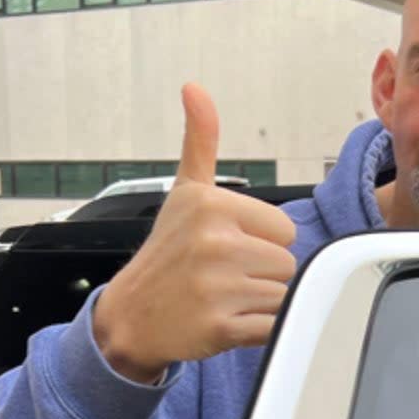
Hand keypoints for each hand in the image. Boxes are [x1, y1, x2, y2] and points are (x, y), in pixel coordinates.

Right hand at [93, 83, 296, 383]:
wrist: (130, 316)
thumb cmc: (167, 252)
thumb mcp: (184, 192)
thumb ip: (200, 140)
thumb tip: (195, 88)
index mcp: (211, 205)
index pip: (285, 230)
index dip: (262, 242)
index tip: (227, 246)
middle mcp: (214, 243)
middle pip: (287, 263)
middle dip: (263, 274)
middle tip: (223, 276)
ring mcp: (217, 287)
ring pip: (284, 294)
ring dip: (260, 303)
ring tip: (223, 298)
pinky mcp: (221, 327)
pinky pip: (274, 326)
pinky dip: (260, 330)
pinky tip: (227, 322)